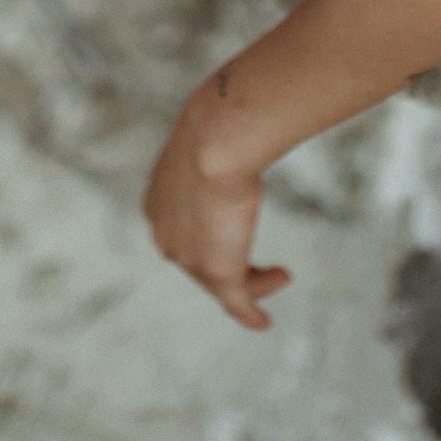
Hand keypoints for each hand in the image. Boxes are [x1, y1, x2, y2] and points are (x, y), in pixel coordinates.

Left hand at [142, 94, 291, 330]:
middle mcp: (166, 235)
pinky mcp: (216, 272)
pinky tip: (262, 322)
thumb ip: (216, 142)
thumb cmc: (216, 128)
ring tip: (281, 275)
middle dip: (232, 259)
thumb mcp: (208, 137)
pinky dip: (248, 314)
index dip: (210, 234)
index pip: (184, 230)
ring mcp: (188, 258)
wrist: (214, 142)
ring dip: (253, 281)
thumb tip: (234, 117)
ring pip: (222, 282)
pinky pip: (234, 302)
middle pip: (200, 259)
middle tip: (260, 260)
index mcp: (158, 204)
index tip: (234, 230)